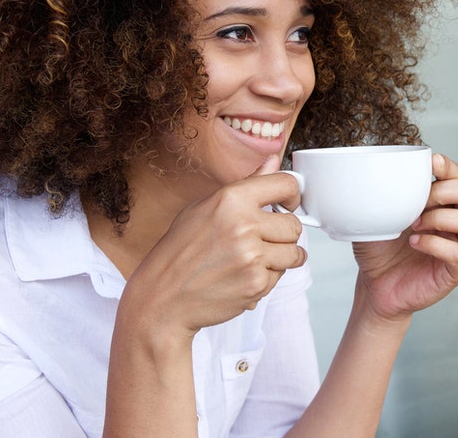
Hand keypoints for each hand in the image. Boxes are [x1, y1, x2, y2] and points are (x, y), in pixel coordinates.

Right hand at [118, 156, 306, 341]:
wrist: (163, 296)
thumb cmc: (180, 250)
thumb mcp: (205, 206)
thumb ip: (246, 184)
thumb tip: (274, 161)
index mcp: (231, 199)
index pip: (286, 184)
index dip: (292, 194)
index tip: (289, 203)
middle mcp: (243, 225)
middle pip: (294, 225)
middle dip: (283, 233)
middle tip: (262, 240)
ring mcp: (252, 256)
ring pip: (293, 253)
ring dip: (280, 258)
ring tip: (253, 259)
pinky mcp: (256, 284)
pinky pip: (280, 276)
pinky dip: (266, 278)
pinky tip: (242, 276)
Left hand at [351, 152, 457, 322]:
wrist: (374, 283)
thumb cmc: (381, 246)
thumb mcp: (381, 212)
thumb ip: (389, 190)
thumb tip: (382, 167)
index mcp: (445, 202)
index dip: (448, 166)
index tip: (429, 163)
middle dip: (448, 190)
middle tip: (420, 201)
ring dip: (441, 218)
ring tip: (414, 225)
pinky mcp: (457, 270)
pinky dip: (434, 244)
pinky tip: (415, 244)